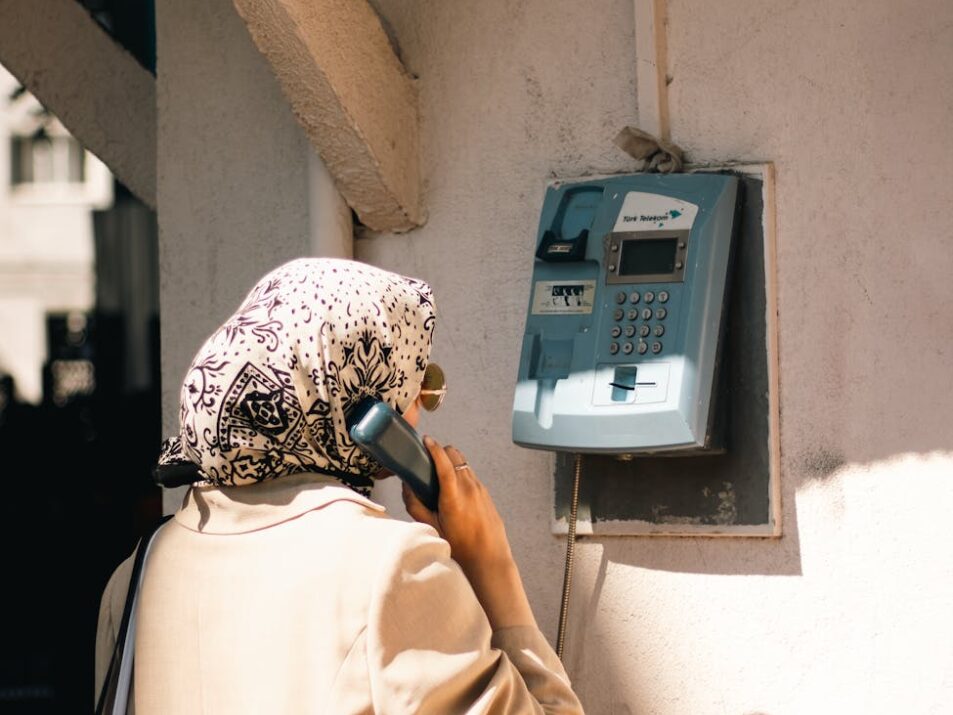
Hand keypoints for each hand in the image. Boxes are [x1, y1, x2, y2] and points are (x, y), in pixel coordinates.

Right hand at [402, 436, 536, 629]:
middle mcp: (469, 487)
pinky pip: (471, 474)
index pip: (444, 461)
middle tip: (429, 459)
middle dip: (441, 451)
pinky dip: (460, 473)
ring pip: (463, 462)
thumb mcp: (432, 528)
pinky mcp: (486, 493)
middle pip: (455, 454)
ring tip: (440, 475)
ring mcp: (480, 488)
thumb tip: (406, 487)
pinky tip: (453, 489)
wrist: (488, 558)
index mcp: (453, 495)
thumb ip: (415, 506)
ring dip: (451, 462)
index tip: (426, 440)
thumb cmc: (460, 546)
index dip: (433, 447)